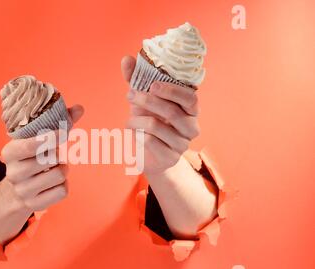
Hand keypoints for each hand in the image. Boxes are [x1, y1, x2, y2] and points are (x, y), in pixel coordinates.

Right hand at [0, 105, 83, 243]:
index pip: (30, 145)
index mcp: (10, 153)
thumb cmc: (33, 155)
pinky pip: (63, 191)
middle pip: (50, 159)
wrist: (19, 187)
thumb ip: (59, 121)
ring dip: (63, 168)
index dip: (49, 138)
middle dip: (58, 155)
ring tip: (54, 167)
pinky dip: (64, 184)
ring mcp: (23, 191)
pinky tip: (54, 182)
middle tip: (53, 155)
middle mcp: (13, 173)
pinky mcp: (35, 205)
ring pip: (60, 175)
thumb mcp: (39, 138)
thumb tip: (80, 108)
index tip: (61, 133)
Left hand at [121, 56, 199, 174]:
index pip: (190, 98)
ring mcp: (182, 144)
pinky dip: (137, 135)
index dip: (172, 91)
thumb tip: (126, 59)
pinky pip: (150, 142)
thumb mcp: (143, 99)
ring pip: (156, 126)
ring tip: (129, 121)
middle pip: (171, 112)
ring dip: (136, 120)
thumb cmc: (149, 121)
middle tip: (129, 95)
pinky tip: (136, 135)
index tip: (152, 85)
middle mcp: (191, 127)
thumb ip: (137, 79)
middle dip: (146, 101)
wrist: (149, 155)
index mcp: (191, 110)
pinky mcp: (170, 159)